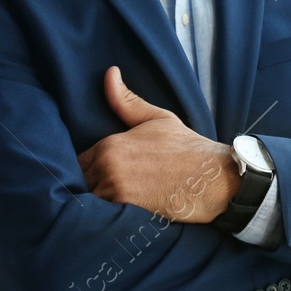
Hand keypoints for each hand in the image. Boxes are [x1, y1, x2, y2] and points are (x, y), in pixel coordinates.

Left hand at [77, 66, 238, 222]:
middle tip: (111, 190)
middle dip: (92, 186)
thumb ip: (126, 101)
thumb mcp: (157, 118)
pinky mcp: (125, 210)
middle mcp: (107, 166)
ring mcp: (114, 190)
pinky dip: (105, 217)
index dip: (90, 169)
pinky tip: (120, 214)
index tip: (105, 175)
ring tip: (116, 203)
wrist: (211, 177)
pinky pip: (101, 217)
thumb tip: (109, 72)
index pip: (79, 162)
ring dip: (98, 203)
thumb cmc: (186, 148)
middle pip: (82, 183)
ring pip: (90, 201)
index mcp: (109, 144)